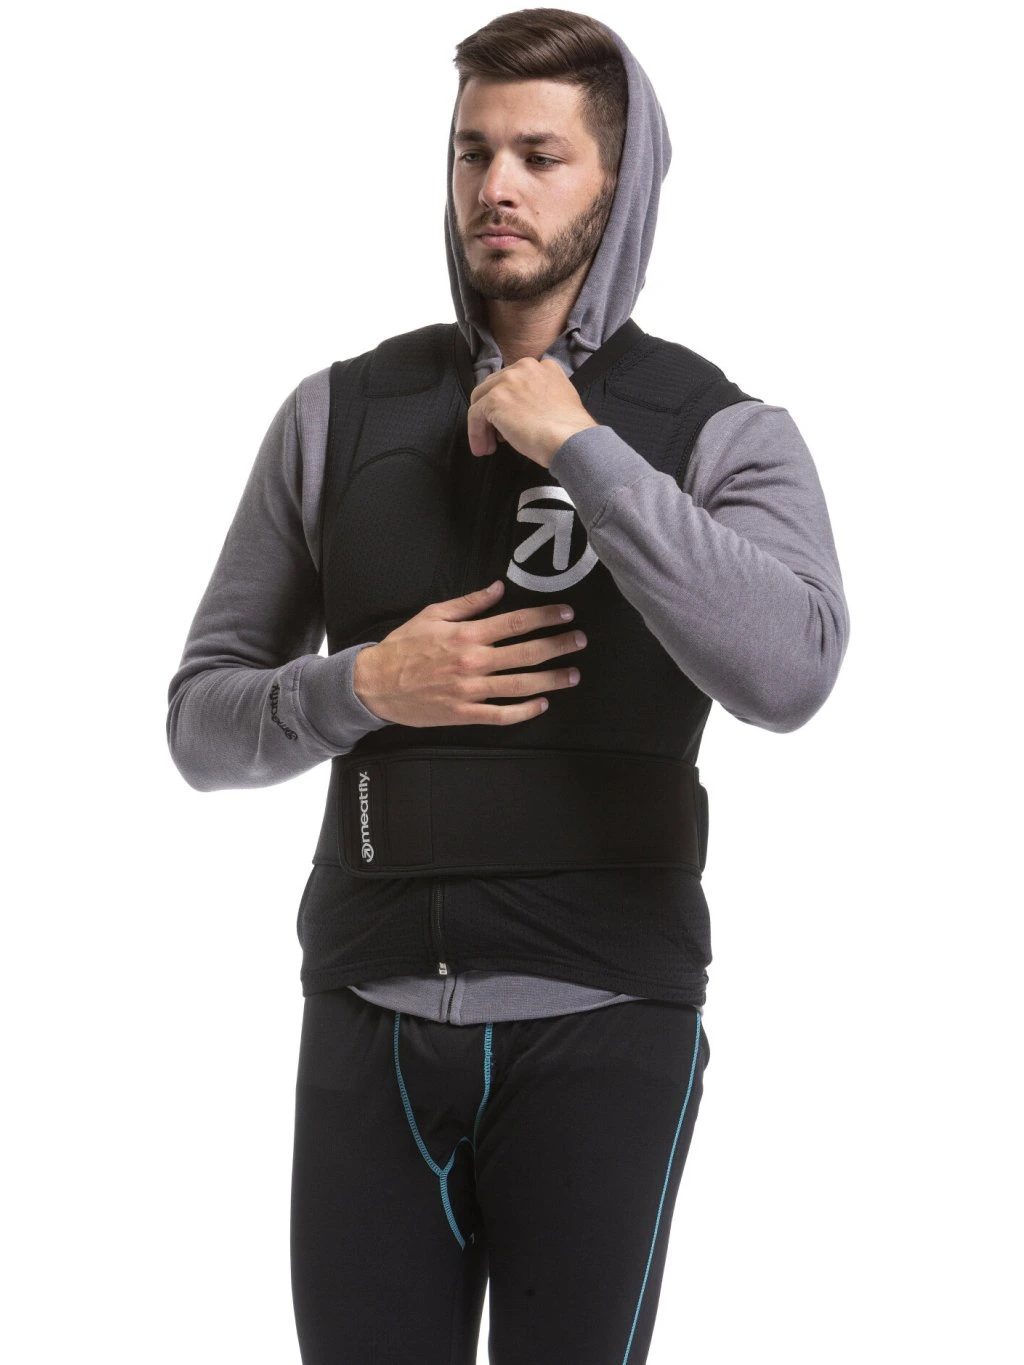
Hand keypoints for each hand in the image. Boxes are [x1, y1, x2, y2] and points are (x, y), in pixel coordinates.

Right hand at [352, 579, 586, 726]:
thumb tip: (498, 588)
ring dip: (551, 679)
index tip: (567, 614)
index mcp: (466, 635)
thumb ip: (468, 603)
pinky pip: (501, 715)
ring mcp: (470, 690)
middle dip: (558, 646)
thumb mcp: (432, 615)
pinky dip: (524, 711)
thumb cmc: (403, 648)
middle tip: (580, 641)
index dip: (545, 617)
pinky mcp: (464, 714)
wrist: (375, 684)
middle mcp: (473, 661)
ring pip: (520, 685)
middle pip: (526, 653)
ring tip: (573, 674)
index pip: (515, 623)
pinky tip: (542, 704)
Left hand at [467, 357, 598, 466]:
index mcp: (542, 366)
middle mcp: (523, 367)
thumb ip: (541, 396)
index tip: (510, 422)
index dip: (509, 403)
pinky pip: (475, 415)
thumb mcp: (561, 400)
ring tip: (488, 446)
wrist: (570, 439)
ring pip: (482, 401)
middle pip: (494, 387)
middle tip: (497, 436)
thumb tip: (523, 412)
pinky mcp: (494, 399)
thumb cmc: (569, 430)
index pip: (513, 381)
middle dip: (493, 413)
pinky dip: (475, 433)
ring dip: (483, 425)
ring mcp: (507, 381)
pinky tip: (483, 448)